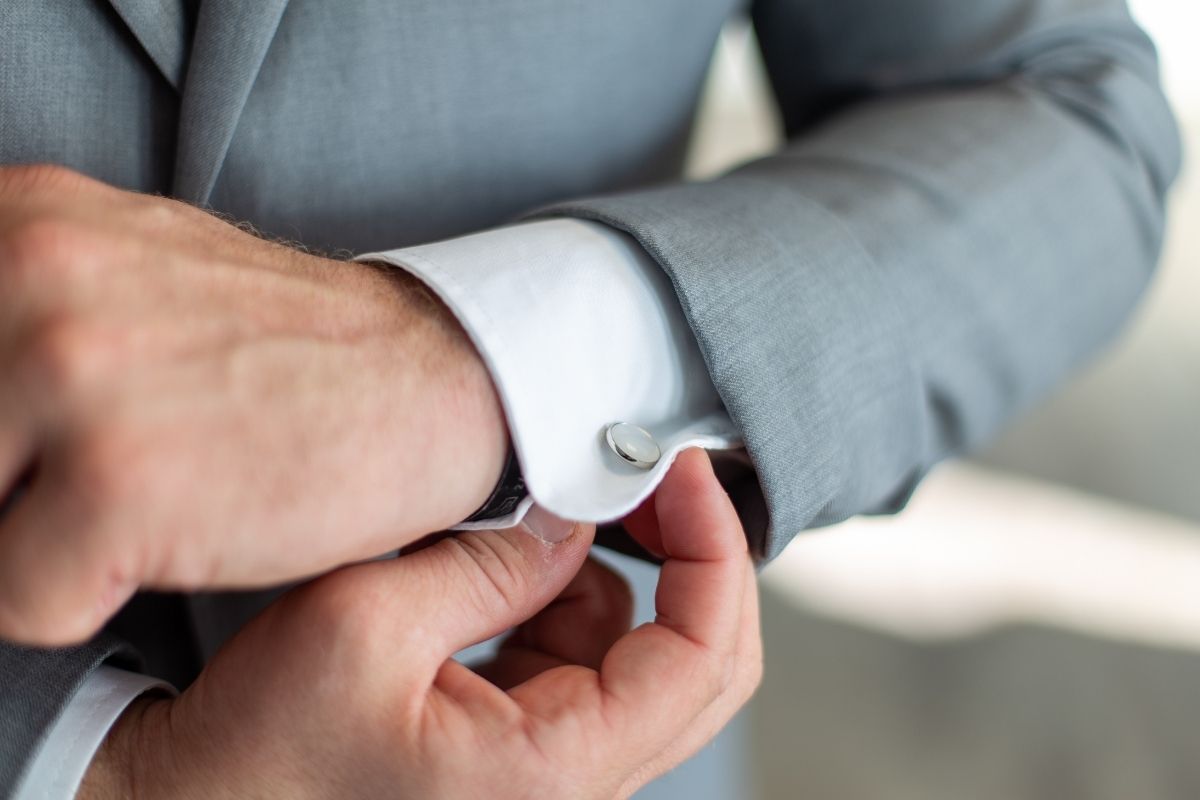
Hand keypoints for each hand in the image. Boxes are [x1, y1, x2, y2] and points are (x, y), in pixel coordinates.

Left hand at [0, 164, 508, 644]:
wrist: (435, 379)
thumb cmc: (288, 346)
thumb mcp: (128, 271)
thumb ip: (14, 310)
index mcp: (17, 220)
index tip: (43, 447)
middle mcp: (29, 277)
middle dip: (11, 485)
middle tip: (111, 469)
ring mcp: (74, 377)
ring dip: (40, 540)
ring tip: (143, 498)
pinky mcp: (121, 485)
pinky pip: (18, 602)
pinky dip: (87, 597)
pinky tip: (177, 536)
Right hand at [81, 449, 761, 799]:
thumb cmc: (262, 743)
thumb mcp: (366, 623)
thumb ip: (490, 561)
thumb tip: (576, 515)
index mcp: (555, 770)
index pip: (701, 657)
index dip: (713, 549)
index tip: (681, 468)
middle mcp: (574, 784)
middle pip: (702, 665)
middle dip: (689, 558)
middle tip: (643, 476)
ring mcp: (553, 768)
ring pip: (646, 656)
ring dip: (617, 573)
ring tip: (548, 513)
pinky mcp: (523, 745)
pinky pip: (587, 660)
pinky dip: (568, 598)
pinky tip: (512, 563)